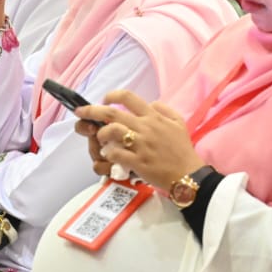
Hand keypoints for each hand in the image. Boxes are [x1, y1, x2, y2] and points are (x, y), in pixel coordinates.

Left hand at [74, 90, 205, 192]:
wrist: (189, 175)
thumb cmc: (183, 150)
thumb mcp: (178, 123)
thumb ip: (164, 109)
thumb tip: (150, 103)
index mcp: (153, 117)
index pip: (128, 97)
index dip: (112, 95)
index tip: (104, 99)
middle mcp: (146, 127)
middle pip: (112, 113)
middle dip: (91, 111)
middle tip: (81, 113)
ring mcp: (141, 145)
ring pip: (111, 131)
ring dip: (101, 134)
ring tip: (100, 140)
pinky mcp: (138, 162)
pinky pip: (116, 154)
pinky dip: (108, 153)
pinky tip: (109, 155)